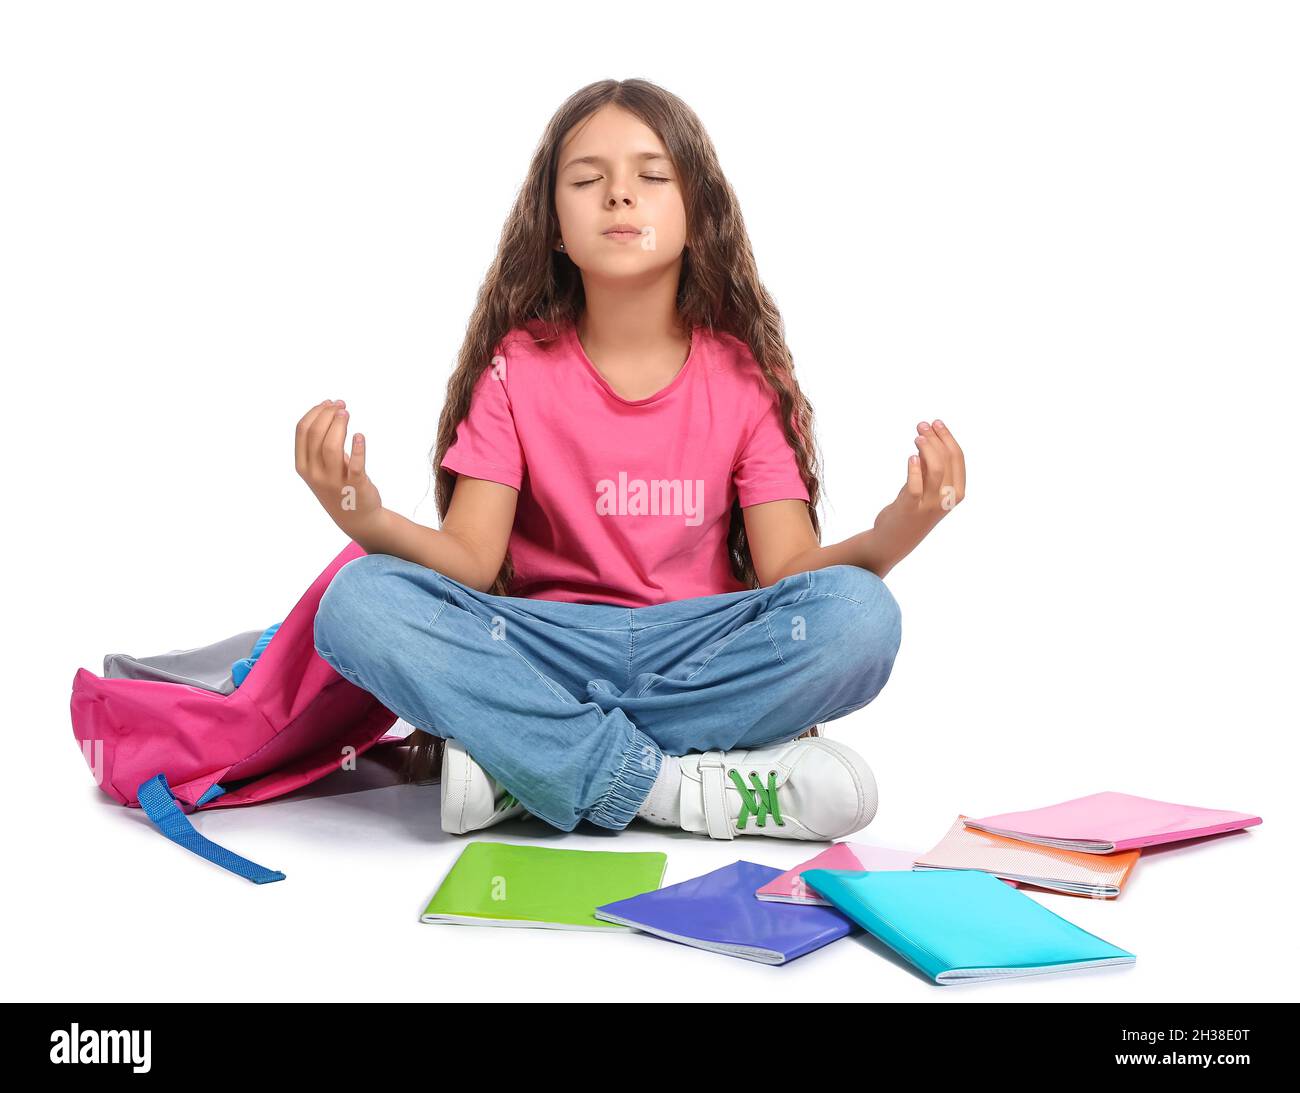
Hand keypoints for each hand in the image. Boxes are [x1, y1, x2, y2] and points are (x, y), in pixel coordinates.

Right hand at [294, 399, 384, 539]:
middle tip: (341, 406)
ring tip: (347, 413)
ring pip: (331, 446)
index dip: (315, 412)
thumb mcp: (320, 467)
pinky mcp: (355, 486)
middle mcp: (315, 474)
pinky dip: (358, 448)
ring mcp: (333, 481)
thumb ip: (319, 443)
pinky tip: (360, 436)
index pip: (302, 431)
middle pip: (316, 435)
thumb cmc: (339, 485)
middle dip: (328, 415)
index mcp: (303, 466)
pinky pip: (356, 465)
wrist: (356, 517)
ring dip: (339, 425)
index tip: (329, 403)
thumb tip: (329, 409)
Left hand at [872, 419, 965, 565]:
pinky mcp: (910, 509)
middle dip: (936, 438)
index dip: (947, 437)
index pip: (958, 458)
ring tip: (917, 436)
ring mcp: (930, 505)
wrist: (894, 540)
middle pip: (947, 460)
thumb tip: (925, 442)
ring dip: (927, 448)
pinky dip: (914, 469)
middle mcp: (947, 499)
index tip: (936, 423)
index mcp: (957, 492)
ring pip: (935, 470)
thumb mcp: (925, 488)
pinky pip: (915, 486)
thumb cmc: (912, 510)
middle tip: (922, 425)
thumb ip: (928, 468)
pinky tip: (911, 457)